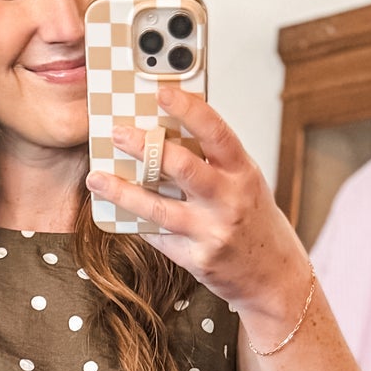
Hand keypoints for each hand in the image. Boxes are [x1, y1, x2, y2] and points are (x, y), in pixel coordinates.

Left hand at [87, 93, 310, 340]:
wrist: (274, 278)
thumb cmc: (255, 222)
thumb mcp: (245, 184)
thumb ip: (213, 162)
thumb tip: (167, 135)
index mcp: (243, 173)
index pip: (216, 132)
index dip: (189, 109)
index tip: (162, 92)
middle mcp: (229, 201)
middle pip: (182, 167)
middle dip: (145, 147)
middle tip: (117, 133)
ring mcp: (212, 232)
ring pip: (158, 208)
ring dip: (122, 191)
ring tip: (97, 178)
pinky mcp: (197, 259)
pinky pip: (158, 236)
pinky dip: (137, 222)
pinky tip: (118, 210)